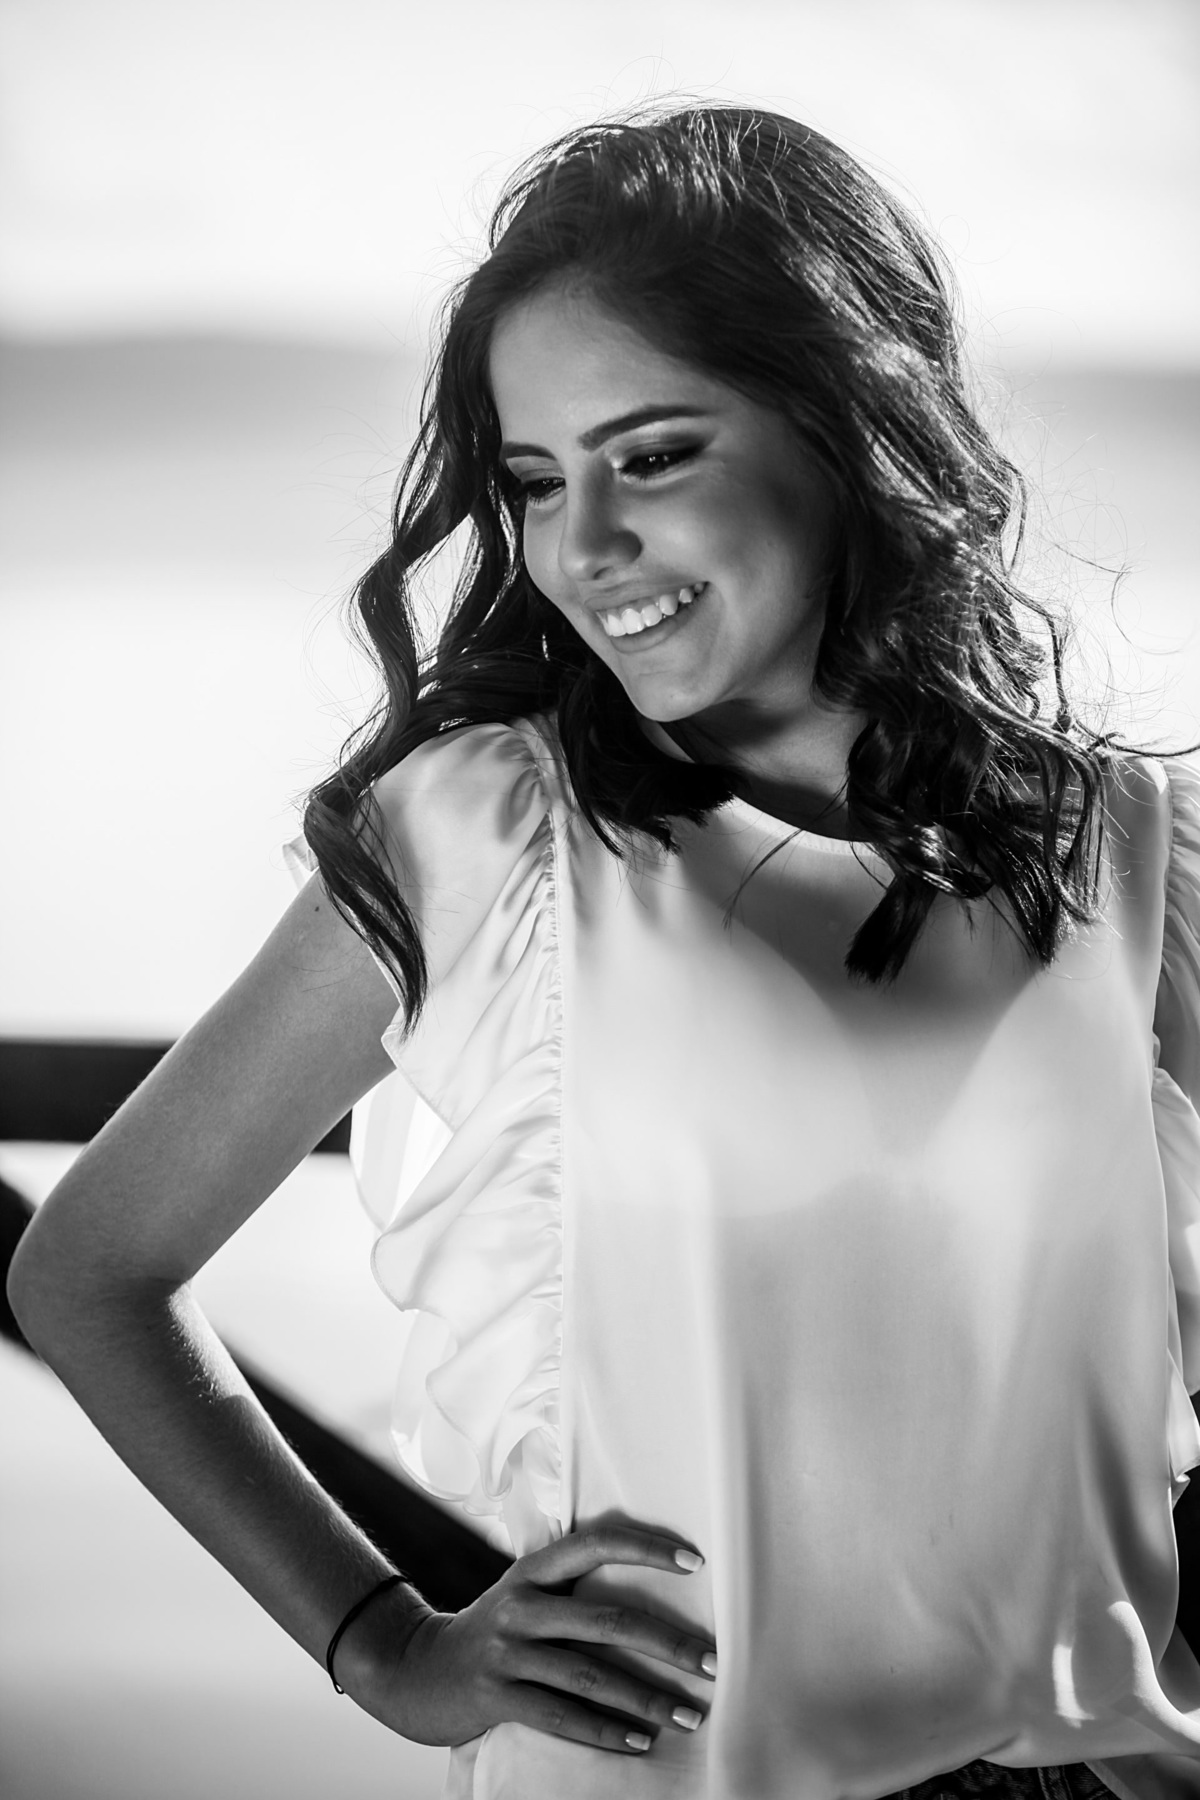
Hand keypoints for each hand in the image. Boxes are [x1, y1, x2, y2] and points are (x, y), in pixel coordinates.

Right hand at [340, 1525, 718, 1754]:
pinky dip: (606, 1732)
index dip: (645, 1549)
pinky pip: (561, 1717)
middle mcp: (520, 1604)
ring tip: (690, 1714)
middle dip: (666, 1643)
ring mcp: (505, 1651)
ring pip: (590, 1676)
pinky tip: (640, 1741)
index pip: (595, 1544)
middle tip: (712, 1662)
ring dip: (647, 1698)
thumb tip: (648, 1588)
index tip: (695, 1563)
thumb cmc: (489, 1633)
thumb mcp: (522, 1595)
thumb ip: (568, 1587)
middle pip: (606, 1620)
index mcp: (532, 1570)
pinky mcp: (494, 1697)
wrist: (414, 1672)